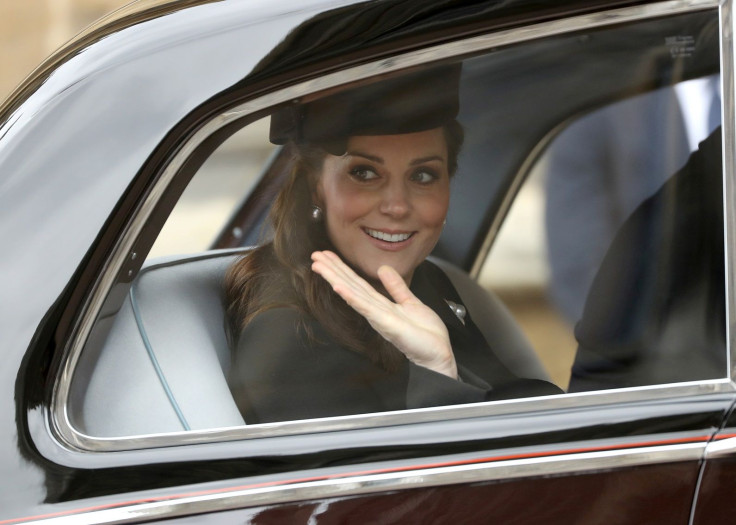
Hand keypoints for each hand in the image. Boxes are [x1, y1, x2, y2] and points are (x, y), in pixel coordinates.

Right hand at [311, 250, 456, 378]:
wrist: (437, 354)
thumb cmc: (426, 335)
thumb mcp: (410, 302)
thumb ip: (396, 287)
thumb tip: (383, 269)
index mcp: (380, 305)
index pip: (357, 283)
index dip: (342, 268)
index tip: (327, 256)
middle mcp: (375, 310)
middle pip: (350, 285)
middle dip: (332, 270)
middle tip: (314, 255)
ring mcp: (378, 317)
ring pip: (352, 293)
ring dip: (334, 278)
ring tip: (318, 265)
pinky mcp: (385, 323)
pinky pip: (365, 307)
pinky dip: (351, 297)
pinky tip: (338, 287)